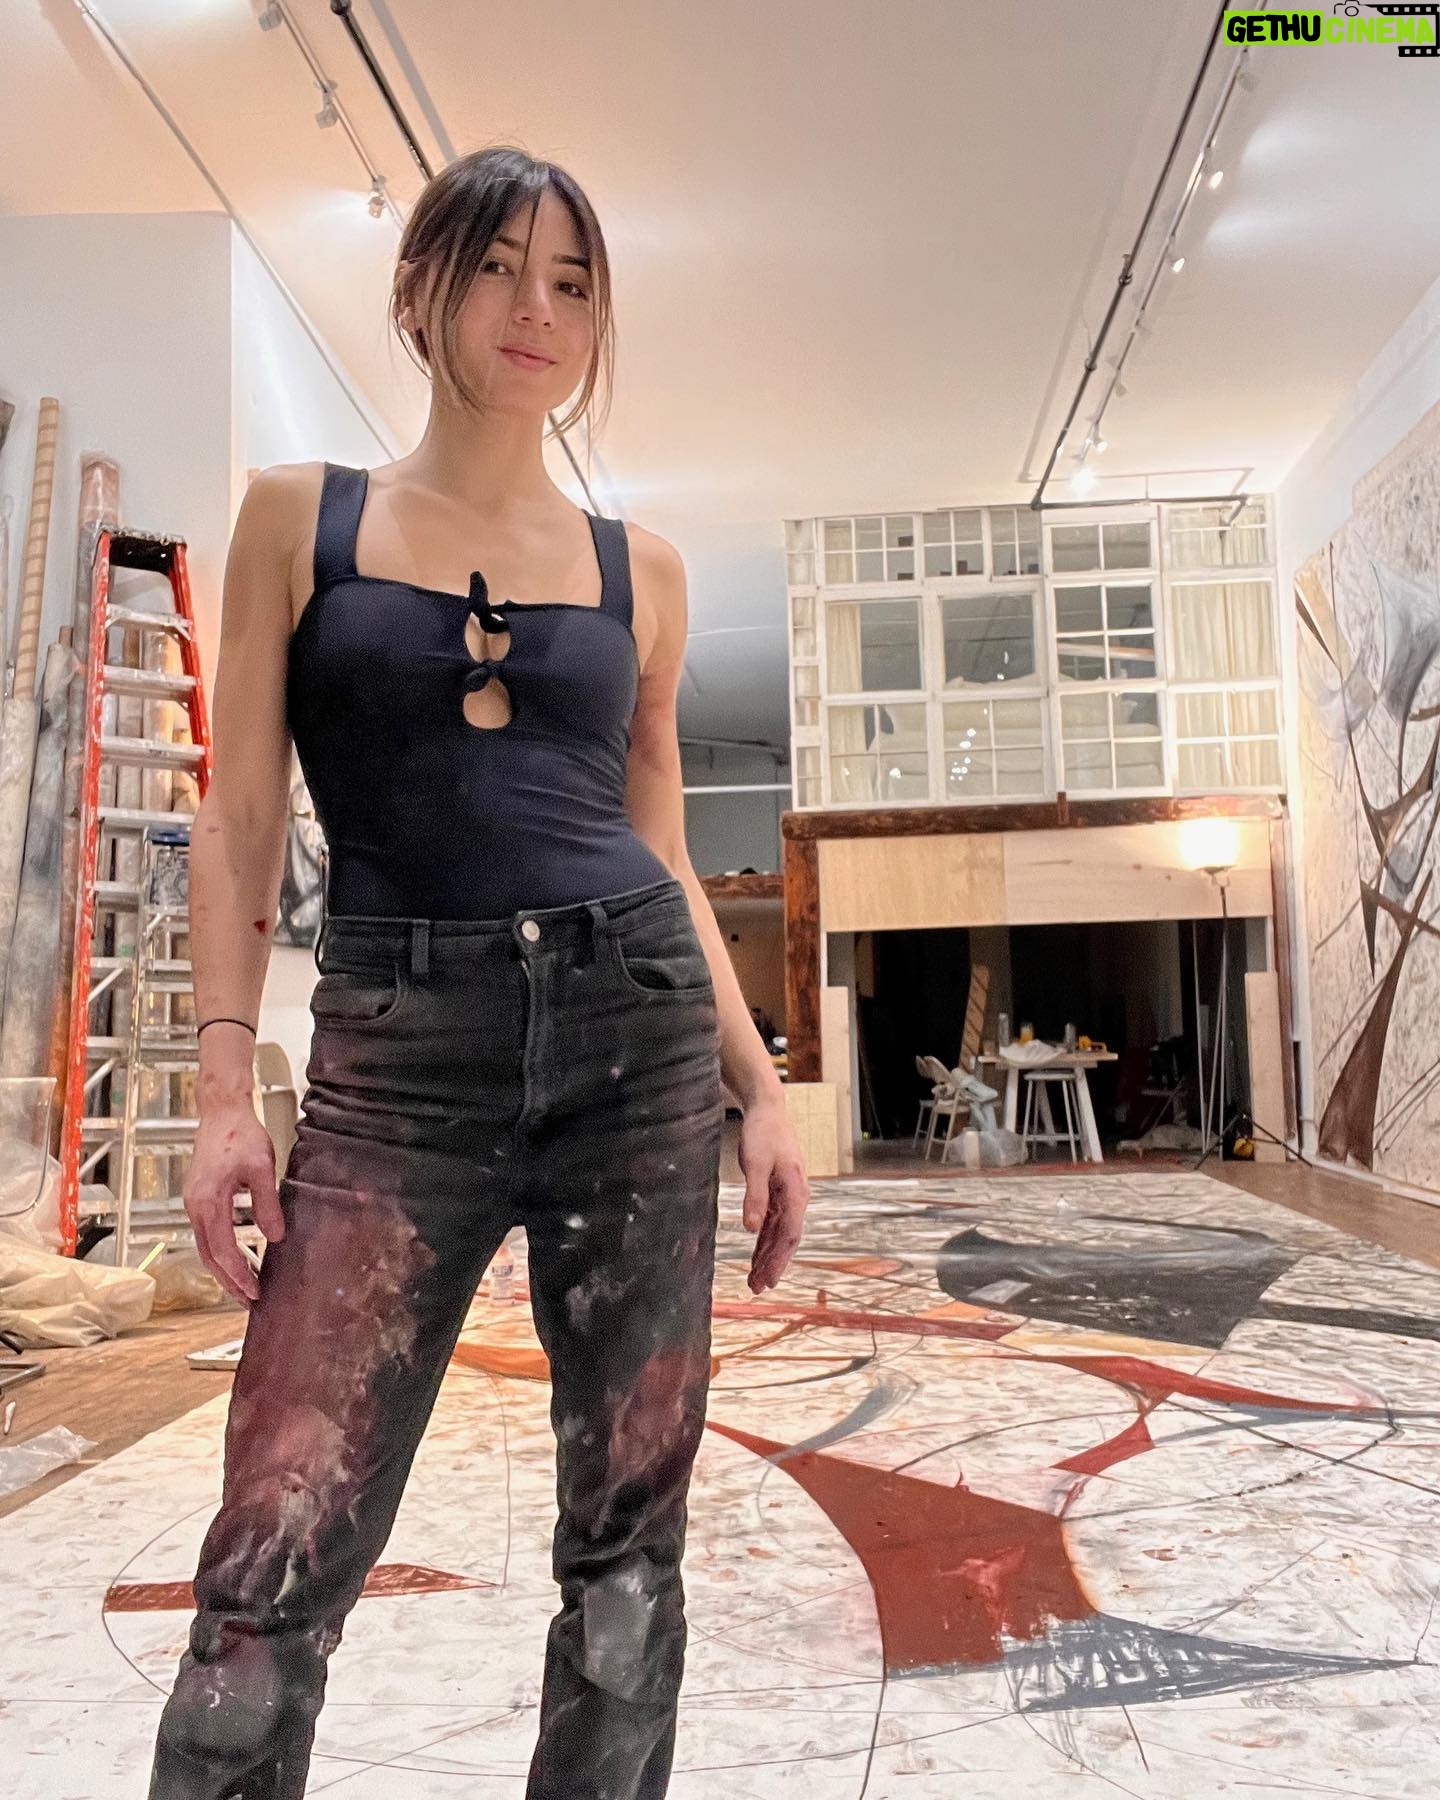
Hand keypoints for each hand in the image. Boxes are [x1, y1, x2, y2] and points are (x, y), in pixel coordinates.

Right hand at [183, 1104, 284, 1306]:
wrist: (221, 1111)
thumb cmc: (241, 1134)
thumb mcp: (263, 1169)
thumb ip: (267, 1204)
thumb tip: (275, 1237)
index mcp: (208, 1202)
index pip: (223, 1251)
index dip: (239, 1275)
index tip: (254, 1293)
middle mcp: (195, 1206)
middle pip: (209, 1256)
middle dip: (229, 1282)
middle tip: (249, 1301)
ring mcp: (193, 1202)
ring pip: (206, 1247)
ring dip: (223, 1269)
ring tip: (243, 1286)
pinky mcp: (197, 1197)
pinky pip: (207, 1233)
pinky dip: (220, 1250)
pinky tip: (236, 1256)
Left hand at [738, 1096, 809, 1292]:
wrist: (769, 1109)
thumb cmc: (763, 1133)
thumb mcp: (755, 1164)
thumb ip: (755, 1196)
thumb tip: (751, 1229)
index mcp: (796, 1191)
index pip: (789, 1235)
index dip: (778, 1260)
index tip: (768, 1280)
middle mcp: (797, 1197)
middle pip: (786, 1239)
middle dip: (772, 1264)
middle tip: (756, 1288)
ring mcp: (789, 1195)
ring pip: (779, 1233)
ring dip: (767, 1256)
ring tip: (754, 1279)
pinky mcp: (778, 1191)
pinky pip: (773, 1222)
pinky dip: (764, 1240)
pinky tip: (755, 1254)